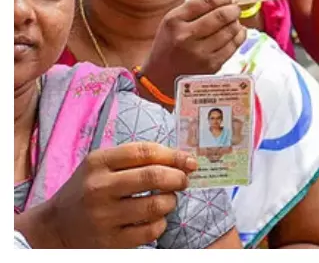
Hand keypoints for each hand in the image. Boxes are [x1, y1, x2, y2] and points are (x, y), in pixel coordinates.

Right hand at [29, 142, 195, 248]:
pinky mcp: (110, 241)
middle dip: (178, 178)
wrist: (56, 227)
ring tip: (167, 200)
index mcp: (97, 163)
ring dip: (171, 201)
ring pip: (156, 205)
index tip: (189, 162)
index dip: (174, 155)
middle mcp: (98, 188)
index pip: (145, 152)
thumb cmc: (88, 190)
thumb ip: (137, 158)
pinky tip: (155, 219)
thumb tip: (184, 160)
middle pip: (154, 177)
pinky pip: (151, 231)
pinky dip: (161, 223)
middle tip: (183, 181)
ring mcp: (103, 217)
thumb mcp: (102, 165)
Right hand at [141, 0, 244, 100]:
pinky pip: (233, 46)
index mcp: (174, 21)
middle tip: (235, 9)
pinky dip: (239, 36)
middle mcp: (186, 36)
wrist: (160, 77)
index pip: (206, 2)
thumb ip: (195, 9)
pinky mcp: (211, 65)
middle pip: (221, 16)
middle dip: (233, 9)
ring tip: (234, 21)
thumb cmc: (170, 44)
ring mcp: (199, 53)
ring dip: (236, 23)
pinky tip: (237, 33)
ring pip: (230, 30)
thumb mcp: (173, 22)